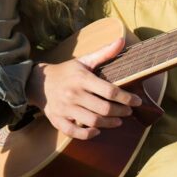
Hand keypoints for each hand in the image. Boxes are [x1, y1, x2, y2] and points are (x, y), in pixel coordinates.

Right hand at [27, 38, 141, 139]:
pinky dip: (88, 135)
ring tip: (118, 121)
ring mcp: (65, 108)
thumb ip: (104, 53)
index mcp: (82, 78)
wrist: (38, 82)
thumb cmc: (67, 71)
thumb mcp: (84, 60)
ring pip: (92, 122)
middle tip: (129, 111)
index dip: (126, 98)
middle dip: (121, 112)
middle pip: (103, 109)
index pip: (109, 91)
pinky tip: (97, 130)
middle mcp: (74, 94)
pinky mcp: (58, 120)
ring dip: (109, 124)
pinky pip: (74, 132)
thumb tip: (122, 41)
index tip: (137, 101)